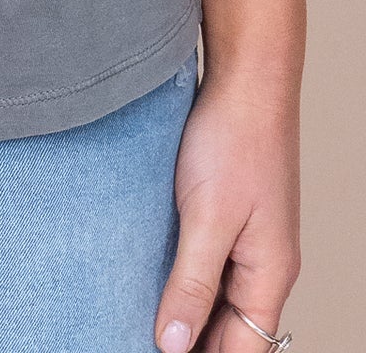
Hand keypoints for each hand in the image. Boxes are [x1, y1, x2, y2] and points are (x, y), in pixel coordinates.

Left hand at [155, 65, 300, 351]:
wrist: (245, 79)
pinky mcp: (229, 213)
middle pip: (230, 327)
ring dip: (185, 308)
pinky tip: (150, 273)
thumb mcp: (207, 218)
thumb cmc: (234, 140)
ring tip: (138, 314)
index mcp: (268, 274)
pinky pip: (209, 262)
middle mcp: (263, 264)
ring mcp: (247, 238)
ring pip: (217, 296)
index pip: (241, 348)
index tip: (156, 352)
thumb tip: (175, 344)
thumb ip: (191, 283)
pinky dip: (183, 275)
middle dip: (192, 339)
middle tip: (138, 335)